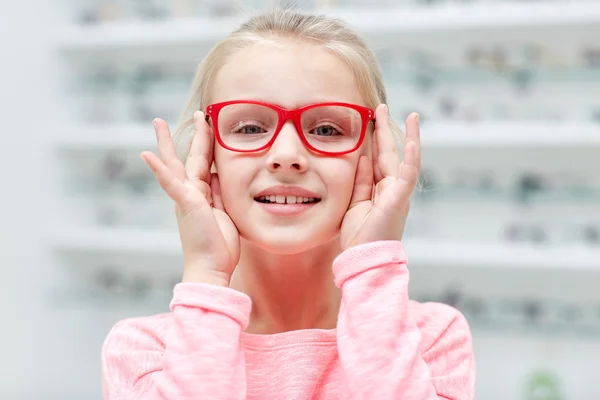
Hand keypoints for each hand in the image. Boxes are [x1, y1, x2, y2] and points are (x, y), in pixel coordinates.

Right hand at [141, 112, 239, 285]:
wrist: (212, 267)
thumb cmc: (219, 244)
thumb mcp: (225, 212)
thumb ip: (220, 193)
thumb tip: (219, 176)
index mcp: (202, 193)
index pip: (205, 162)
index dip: (209, 143)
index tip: (211, 126)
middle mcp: (191, 192)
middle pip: (191, 156)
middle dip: (195, 133)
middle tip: (195, 112)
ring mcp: (185, 197)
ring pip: (176, 163)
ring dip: (167, 142)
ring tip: (158, 122)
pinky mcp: (185, 203)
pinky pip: (169, 183)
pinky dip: (158, 169)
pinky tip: (146, 155)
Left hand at [340, 105, 420, 248]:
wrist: (362, 258)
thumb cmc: (358, 235)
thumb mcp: (354, 201)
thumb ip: (359, 180)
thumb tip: (361, 156)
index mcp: (380, 190)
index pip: (377, 159)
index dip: (374, 139)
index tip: (369, 120)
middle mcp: (392, 188)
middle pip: (389, 153)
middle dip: (384, 130)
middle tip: (380, 107)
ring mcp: (398, 193)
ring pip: (404, 159)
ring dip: (406, 136)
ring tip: (409, 115)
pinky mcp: (400, 199)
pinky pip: (408, 174)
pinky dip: (411, 156)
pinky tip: (412, 139)